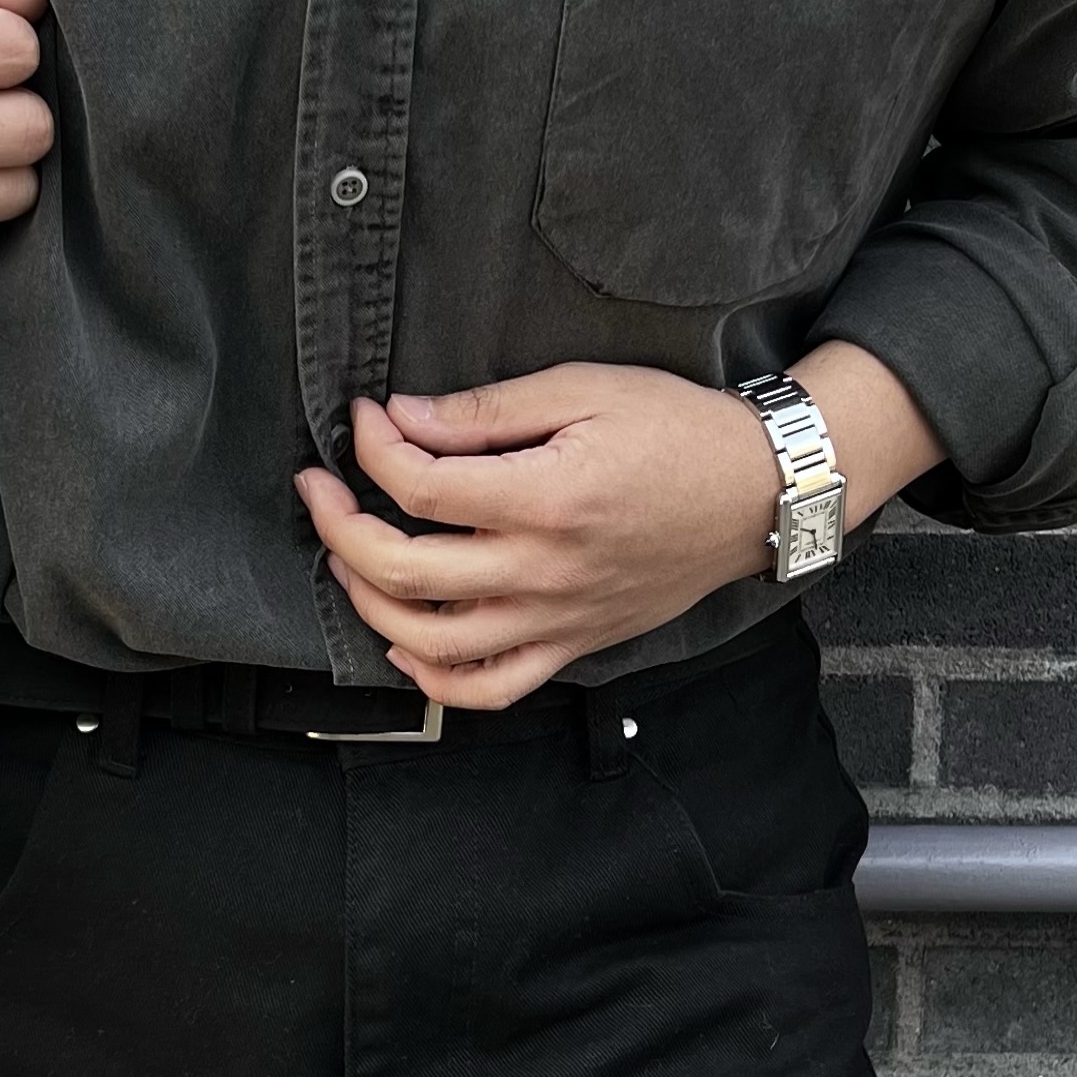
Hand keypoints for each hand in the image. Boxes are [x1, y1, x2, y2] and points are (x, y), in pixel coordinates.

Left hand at [294, 346, 948, 709]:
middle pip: (403, 571)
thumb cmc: (676, 430)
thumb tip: (402, 419)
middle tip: (320, 487)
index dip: (372, 449)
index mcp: (547, 499)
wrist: (756, 492)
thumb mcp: (583, 389)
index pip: (420, 486)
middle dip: (339, 526)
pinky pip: (491, 687)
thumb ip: (487, 411)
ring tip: (348, 557)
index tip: (364, 417)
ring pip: (431, 643)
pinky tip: (404, 641)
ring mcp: (557, 619)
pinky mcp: (573, 644)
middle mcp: (544, 571)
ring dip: (368, 603)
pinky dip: (434, 678)